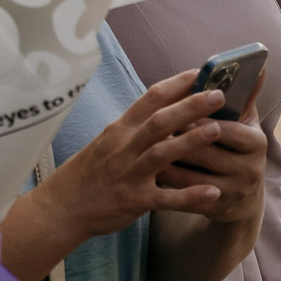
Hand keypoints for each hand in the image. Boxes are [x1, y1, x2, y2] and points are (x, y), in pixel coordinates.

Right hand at [0, 74, 267, 280]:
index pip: (150, 98)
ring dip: (191, 142)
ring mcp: (129, 174)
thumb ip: (136, 127)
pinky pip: (166, 199)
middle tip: (219, 95)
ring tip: (218, 130)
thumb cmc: (89, 173)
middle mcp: (124, 148)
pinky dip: (190, 196)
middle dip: (190, 106)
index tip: (202, 72)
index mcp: (120, 129)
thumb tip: (167, 108)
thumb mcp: (108, 142)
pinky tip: (213, 193)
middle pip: (160, 121)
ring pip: (162, 154)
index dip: (178, 84)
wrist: (61, 208)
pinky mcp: (134, 201)